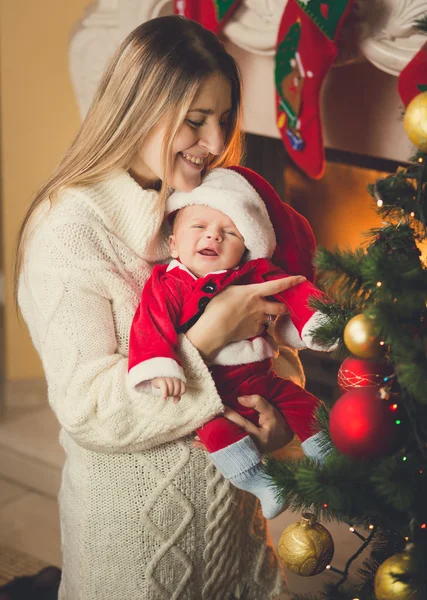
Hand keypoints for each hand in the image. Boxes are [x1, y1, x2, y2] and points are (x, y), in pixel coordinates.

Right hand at [151, 377, 185, 402]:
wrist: (154, 378)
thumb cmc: (165, 385)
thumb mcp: (172, 390)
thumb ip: (176, 395)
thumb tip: (175, 402)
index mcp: (178, 379)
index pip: (183, 387)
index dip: (180, 393)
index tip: (176, 394)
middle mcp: (174, 377)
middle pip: (177, 388)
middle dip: (174, 393)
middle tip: (169, 394)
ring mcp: (167, 378)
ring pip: (171, 388)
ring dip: (169, 394)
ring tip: (166, 395)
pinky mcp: (161, 380)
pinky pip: (164, 388)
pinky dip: (164, 394)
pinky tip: (164, 399)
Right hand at [186, 275, 305, 360]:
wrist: (213, 329)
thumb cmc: (216, 306)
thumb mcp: (227, 289)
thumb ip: (239, 284)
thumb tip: (241, 276)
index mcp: (254, 293)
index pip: (277, 286)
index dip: (291, 281)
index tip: (302, 279)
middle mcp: (260, 307)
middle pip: (281, 308)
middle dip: (285, 307)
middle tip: (283, 305)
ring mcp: (259, 321)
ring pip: (270, 318)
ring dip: (267, 316)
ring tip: (255, 315)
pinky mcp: (255, 332)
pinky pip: (260, 327)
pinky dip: (257, 325)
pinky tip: (246, 324)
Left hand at [193, 394, 293, 453]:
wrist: (283, 438)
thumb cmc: (278, 423)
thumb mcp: (272, 411)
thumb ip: (258, 403)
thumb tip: (239, 398)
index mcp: (257, 436)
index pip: (239, 423)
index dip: (227, 414)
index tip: (215, 406)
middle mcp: (249, 446)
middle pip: (228, 436)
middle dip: (214, 430)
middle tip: (200, 423)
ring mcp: (244, 450)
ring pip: (224, 445)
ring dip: (210, 441)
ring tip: (195, 438)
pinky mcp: (240, 451)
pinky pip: (224, 449)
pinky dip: (212, 447)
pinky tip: (199, 445)